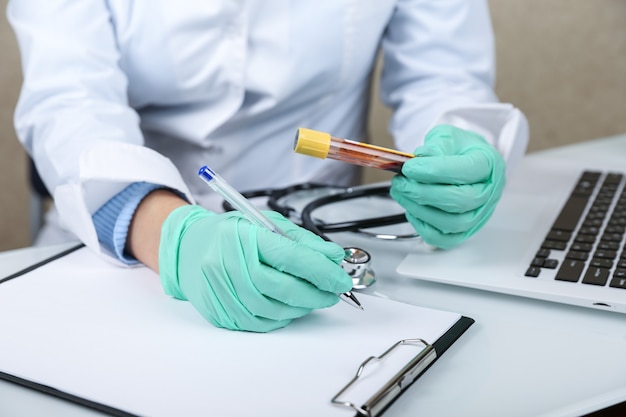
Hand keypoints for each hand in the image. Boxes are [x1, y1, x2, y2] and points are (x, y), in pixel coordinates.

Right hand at [158, 205, 352, 331]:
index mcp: (242, 237)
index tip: (341, 277)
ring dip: (303, 307)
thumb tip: (333, 257)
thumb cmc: (229, 234)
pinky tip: (291, 307)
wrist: (186, 250)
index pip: (290, 257)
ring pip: (276, 310)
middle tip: (335, 291)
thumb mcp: (264, 223)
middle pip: (285, 288)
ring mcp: (222, 293)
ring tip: (315, 297)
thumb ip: (300, 240)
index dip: (321, 270)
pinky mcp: (221, 314)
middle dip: (317, 293)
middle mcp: (229, 266)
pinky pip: (261, 323)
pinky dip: (283, 317)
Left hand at [390, 124, 505, 248]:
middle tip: (401, 182)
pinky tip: (412, 210)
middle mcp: (488, 192)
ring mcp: (479, 215)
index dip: (434, 171)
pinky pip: (445, 239)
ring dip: (420, 210)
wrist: (466, 160)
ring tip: (402, 194)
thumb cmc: (459, 150)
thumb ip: (436, 146)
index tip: (409, 167)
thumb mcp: (448, 137)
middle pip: (460, 201)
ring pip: (452, 223)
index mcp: (488, 164)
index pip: (465, 171)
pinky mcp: (465, 230)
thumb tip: (420, 158)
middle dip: (423, 193)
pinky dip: (425, 228)